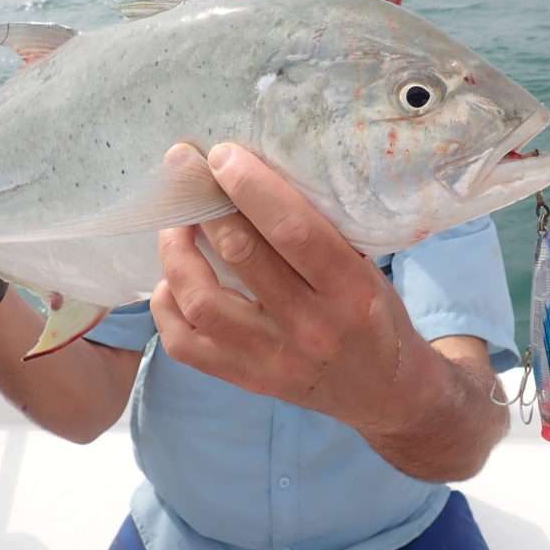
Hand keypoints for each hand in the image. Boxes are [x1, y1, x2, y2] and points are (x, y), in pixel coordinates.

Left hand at [150, 143, 414, 433]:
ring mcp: (272, 359)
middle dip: (205, 206)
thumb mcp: (367, 270)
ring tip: (174, 226)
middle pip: (241, 256)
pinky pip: (185, 345)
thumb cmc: (375, 315)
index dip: (251, 187)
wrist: (383, 392)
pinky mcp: (245, 381)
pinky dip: (166, 306)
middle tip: (185, 174)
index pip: (293, 230)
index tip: (221, 156)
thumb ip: (321, 234)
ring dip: (177, 253)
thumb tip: (257, 176)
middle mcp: (310, 327)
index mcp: (350, 291)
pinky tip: (171, 280)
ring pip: (202, 301)